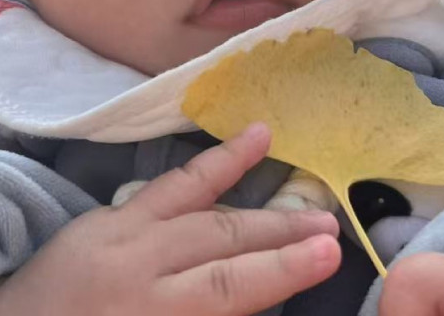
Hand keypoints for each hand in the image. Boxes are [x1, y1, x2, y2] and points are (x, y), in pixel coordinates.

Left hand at [0, 124, 340, 315]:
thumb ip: (198, 310)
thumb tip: (258, 297)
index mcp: (147, 311)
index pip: (227, 287)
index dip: (282, 270)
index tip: (329, 255)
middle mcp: (137, 265)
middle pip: (222, 242)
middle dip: (281, 235)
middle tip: (333, 226)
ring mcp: (121, 231)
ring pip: (200, 205)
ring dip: (257, 196)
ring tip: (303, 184)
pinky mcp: (110, 212)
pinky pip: (169, 184)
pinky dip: (212, 165)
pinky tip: (246, 144)